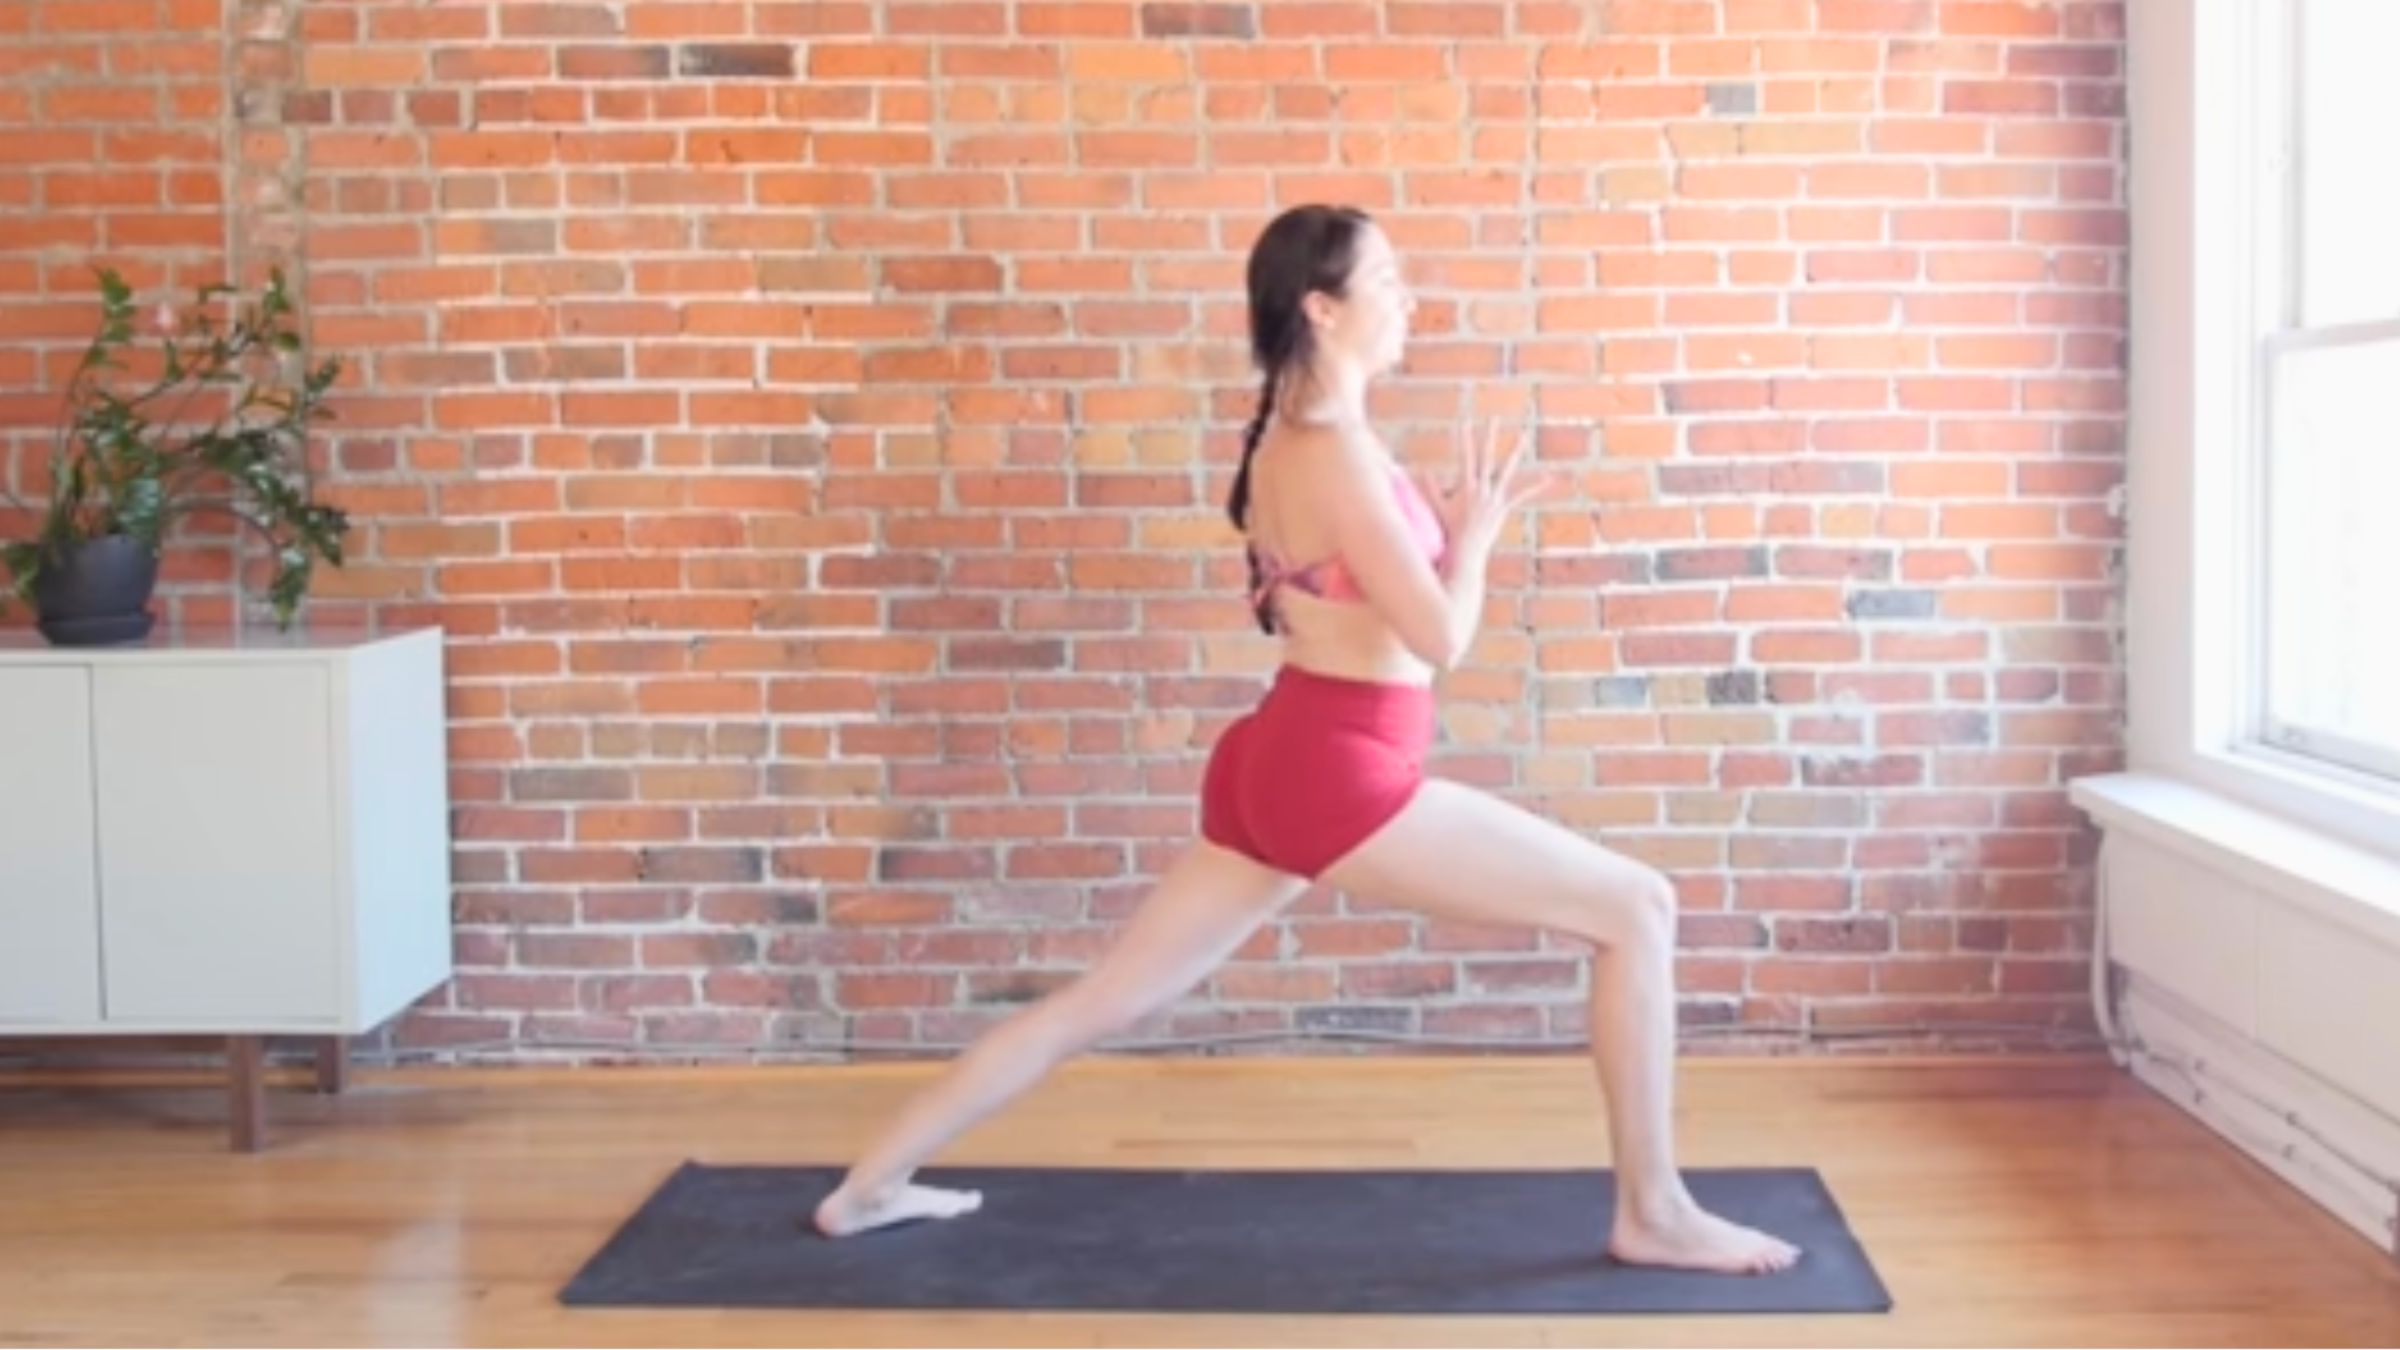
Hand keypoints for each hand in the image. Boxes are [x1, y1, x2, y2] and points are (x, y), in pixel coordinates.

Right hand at [1419, 416, 1558, 555]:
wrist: (1465, 550)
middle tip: (1493, 418)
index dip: (1465, 439)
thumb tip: (1422, 471)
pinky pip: (1521, 494)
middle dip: (1489, 436)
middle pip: (1486, 456)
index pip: (1465, 457)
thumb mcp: (1437, 507)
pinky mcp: (1503, 507)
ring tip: (1523, 434)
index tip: (1465, 422)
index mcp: (1466, 486)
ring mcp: (1494, 497)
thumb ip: (1430, 488)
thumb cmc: (1449, 530)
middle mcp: (1482, 488)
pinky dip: (1534, 486)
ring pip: (1506, 469)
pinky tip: (1548, 477)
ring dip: (1515, 450)